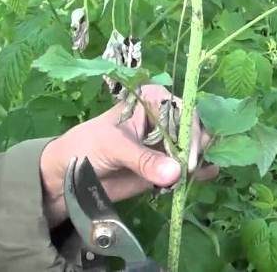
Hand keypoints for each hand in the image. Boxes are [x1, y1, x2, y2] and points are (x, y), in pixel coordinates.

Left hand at [39, 84, 217, 226]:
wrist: (69, 174)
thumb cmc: (86, 146)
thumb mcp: (113, 146)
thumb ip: (143, 159)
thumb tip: (175, 173)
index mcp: (152, 100)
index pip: (182, 109)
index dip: (190, 130)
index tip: (188, 157)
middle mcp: (164, 119)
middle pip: (193, 129)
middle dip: (196, 147)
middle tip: (190, 168)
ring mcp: (166, 143)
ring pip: (193, 148)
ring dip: (198, 160)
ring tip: (195, 173)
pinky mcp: (165, 166)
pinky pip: (187, 168)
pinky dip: (198, 172)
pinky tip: (207, 175)